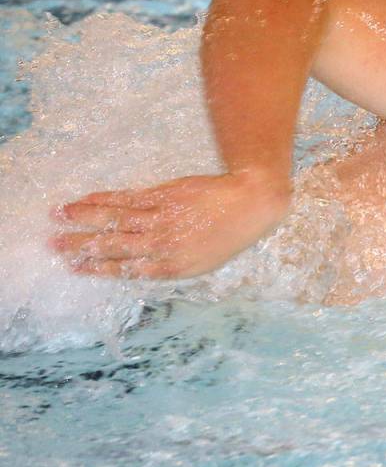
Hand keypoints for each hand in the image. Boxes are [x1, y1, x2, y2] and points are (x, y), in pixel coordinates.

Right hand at [50, 172, 291, 278]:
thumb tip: (140, 262)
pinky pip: (127, 199)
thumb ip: (171, 261)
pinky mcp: (164, 196)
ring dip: (83, 217)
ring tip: (58, 216)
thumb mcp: (204, 260)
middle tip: (52, 244)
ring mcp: (161, 219)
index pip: (126, 270)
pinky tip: (86, 199)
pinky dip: (104, 199)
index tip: (74, 266)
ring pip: (113, 220)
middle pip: (113, 246)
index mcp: (174, 267)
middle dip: (80, 245)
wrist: (252, 203)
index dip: (97, 268)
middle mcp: (163, 246)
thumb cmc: (232, 234)